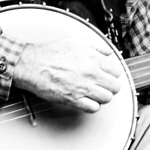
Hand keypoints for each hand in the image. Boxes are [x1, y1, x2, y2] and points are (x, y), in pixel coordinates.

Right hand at [8, 33, 124, 113]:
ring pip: (107, 98)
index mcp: (93, 58)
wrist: (32, 65)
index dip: (112, 74)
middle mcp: (91, 73)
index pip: (117, 71)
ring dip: (102, 97)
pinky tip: (87, 101)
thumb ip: (96, 46)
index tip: (107, 76)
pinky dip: (92, 106)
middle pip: (115, 86)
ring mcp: (83, 87)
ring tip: (94, 94)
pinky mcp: (74, 99)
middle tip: (102, 86)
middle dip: (110, 86)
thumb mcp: (76, 41)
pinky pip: (94, 108)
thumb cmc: (50, 53)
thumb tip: (108, 53)